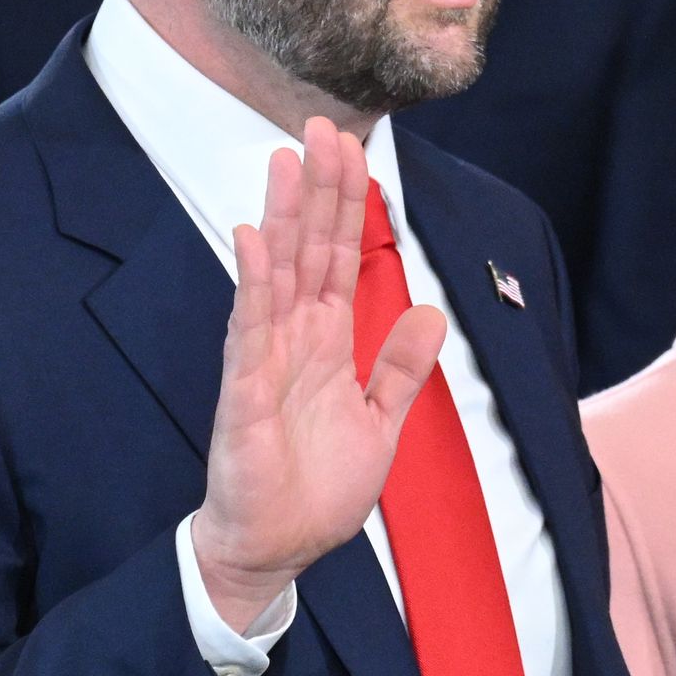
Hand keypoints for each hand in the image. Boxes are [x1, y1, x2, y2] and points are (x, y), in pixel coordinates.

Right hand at [192, 117, 445, 632]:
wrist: (278, 548)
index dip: (347, 206)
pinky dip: (253, 284)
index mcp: (327, 342)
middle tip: (320, 126)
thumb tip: (431, 312)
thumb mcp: (380, 420)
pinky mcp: (244, 393)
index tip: (353, 150)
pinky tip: (252, 239)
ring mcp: (266, 361)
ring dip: (283, 218)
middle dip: (317, 191)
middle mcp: (294, 340)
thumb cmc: (317, 487)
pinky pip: (249, 330)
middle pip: (309, 251)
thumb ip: (400, 367)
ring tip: (285, 161)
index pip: (339, 259)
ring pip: (277, 274)